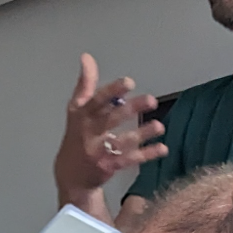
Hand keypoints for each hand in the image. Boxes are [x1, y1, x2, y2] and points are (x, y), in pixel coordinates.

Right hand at [53, 55, 165, 205]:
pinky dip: (147, 154)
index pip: (96, 101)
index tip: (129, 82)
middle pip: (111, 119)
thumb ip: (86, 84)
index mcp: (82, 116)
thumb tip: (86, 57)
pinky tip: (162, 148)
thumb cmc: (77, 136)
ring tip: (159, 126)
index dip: (112, 91)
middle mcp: (88, 133)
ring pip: (122, 142)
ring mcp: (98, 152)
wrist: (70, 175)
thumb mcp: (77, 110)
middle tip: (152, 100)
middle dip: (131, 109)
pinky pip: (129, 160)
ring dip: (142, 133)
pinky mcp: (108, 167)